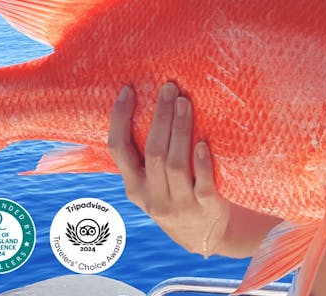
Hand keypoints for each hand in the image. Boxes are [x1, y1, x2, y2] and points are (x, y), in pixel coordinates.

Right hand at [107, 83, 230, 256]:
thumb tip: (152, 103)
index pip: (118, 149)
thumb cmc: (177, 196)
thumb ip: (147, 157)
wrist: (206, 237)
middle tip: (168, 88)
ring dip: (180, 130)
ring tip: (184, 102)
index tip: (128, 90)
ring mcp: (180, 204)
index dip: (120, 119)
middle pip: (153, 152)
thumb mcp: (153, 185)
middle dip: (160, 117)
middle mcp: (153, 197)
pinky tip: (202, 143)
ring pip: (176, 164)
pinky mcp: (206, 208)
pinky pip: (203, 184)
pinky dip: (202, 164)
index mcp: (135, 187)